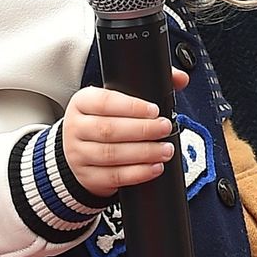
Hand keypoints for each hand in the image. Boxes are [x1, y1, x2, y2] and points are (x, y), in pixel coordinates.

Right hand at [62, 68, 190, 198]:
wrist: (80, 148)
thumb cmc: (106, 118)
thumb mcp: (118, 97)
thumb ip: (148, 84)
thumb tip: (181, 79)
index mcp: (82, 102)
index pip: (104, 102)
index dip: (132, 106)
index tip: (154, 110)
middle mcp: (75, 128)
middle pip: (109, 130)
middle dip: (142, 130)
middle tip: (165, 128)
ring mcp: (78, 154)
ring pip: (111, 155)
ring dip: (143, 153)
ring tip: (165, 150)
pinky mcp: (87, 176)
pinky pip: (112, 177)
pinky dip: (137, 173)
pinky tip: (155, 167)